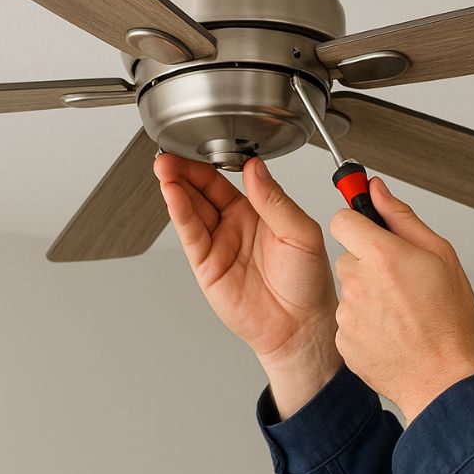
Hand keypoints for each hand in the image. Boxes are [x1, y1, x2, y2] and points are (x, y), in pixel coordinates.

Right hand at [154, 153, 340, 387]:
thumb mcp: (302, 233)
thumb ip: (276, 200)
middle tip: (173, 155)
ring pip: (192, 208)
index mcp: (261, 211)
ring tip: (165, 168)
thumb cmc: (308, 284)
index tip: (205, 146)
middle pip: (204, 190)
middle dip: (186, 170)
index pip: (231, 179)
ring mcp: (219, 243)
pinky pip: (190, 233)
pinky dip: (179, 212)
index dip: (215, 163)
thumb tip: (256, 169)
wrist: (300, 327)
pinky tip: (172, 194)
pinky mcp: (206, 265)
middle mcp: (237, 225)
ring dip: (176, 186)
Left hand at [329, 177, 473, 424]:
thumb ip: (401, 216)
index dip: (358, 224)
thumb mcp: (440, 255)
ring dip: (367, 295)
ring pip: (349, 290)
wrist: (444, 379)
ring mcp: (347, 314)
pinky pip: (348, 320)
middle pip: (348, 256)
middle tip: (400, 281)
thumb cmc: (450, 322)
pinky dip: (365, 323)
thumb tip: (377, 189)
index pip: (342, 219)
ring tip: (401, 312)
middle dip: (369, 263)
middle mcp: (358, 283)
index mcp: (382, 256)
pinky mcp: (343, 340)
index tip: (370, 231)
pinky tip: (391, 331)